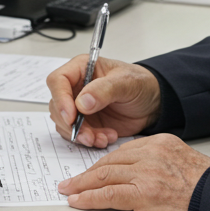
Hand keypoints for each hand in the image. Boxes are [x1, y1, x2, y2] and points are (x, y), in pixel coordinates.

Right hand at [46, 55, 161, 147]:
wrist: (152, 104)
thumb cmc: (140, 84)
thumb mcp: (126, 82)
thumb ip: (104, 90)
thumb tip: (82, 102)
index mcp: (82, 69)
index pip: (58, 80)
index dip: (60, 99)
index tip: (71, 116)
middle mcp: (76, 87)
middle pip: (57, 106)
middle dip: (71, 124)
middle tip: (88, 135)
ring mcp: (79, 107)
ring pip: (64, 124)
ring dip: (81, 135)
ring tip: (102, 137)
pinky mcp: (85, 123)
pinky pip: (77, 135)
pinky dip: (89, 141)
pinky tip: (106, 138)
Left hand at [56, 134, 209, 210]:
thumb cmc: (209, 189)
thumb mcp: (184, 163)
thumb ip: (161, 163)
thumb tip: (144, 176)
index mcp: (161, 142)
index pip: (124, 151)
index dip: (104, 163)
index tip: (92, 170)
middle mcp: (152, 152)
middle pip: (110, 161)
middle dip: (88, 173)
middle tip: (72, 181)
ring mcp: (147, 172)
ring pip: (104, 175)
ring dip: (82, 185)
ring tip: (69, 191)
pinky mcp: (145, 193)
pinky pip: (108, 194)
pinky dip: (89, 198)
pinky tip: (78, 201)